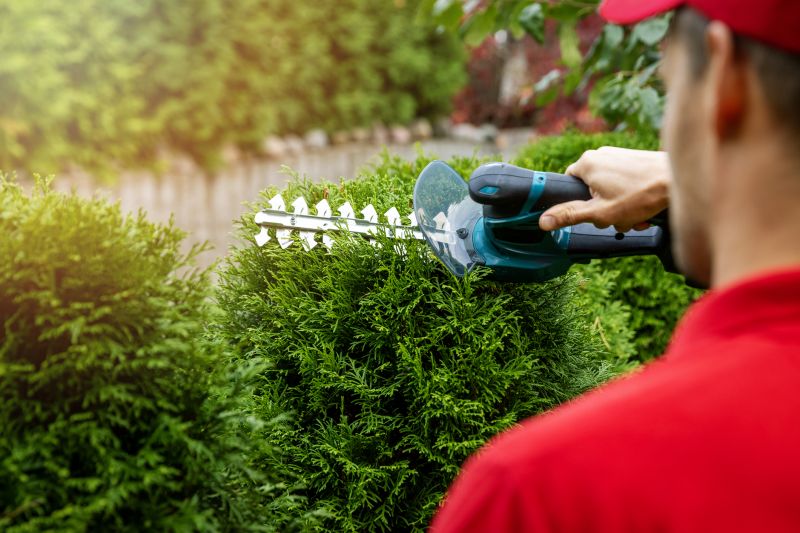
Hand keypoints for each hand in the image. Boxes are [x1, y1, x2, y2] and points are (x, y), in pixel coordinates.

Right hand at [538, 147, 670, 231]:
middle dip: (604, 208)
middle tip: (620, 218)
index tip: (593, 213)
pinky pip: (624, 182)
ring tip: (636, 214)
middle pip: (591, 189)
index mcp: (586, 163)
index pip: (568, 184)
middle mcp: (600, 153)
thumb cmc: (641, 195)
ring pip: (609, 188)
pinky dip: (632, 197)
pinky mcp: (634, 159)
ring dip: (620, 207)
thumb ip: (570, 216)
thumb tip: (543, 221)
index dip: (579, 204)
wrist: (678, 180)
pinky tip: (644, 207)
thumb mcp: (600, 212)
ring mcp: (618, 155)